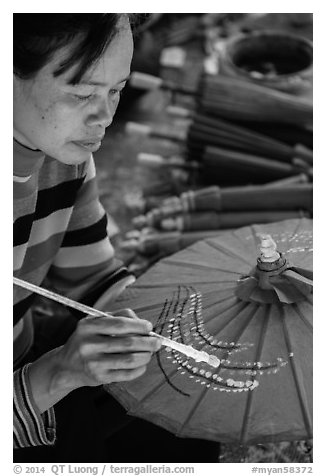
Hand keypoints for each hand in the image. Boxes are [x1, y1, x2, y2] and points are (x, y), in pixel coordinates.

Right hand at [27, 309, 160, 412]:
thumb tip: (143, 325)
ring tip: (150, 353)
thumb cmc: (86, 340)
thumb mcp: (94, 323)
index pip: (119, 324)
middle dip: (148, 342)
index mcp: (87, 327)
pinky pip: (127, 374)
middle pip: (127, 343)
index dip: (138, 325)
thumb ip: (118, 317)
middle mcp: (88, 345)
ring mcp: (93, 363)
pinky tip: (142, 364)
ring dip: (146, 356)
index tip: (149, 327)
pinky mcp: (99, 378)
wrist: (66, 366)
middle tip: (157, 342)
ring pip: (129, 359)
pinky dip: (139, 369)